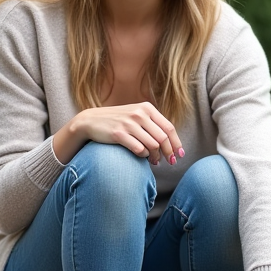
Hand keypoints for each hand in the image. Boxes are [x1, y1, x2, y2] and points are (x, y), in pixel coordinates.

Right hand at [53, 102, 183, 164]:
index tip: (179, 154)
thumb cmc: (118, 121)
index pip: (169, 128)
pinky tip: (142, 157)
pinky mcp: (119, 134)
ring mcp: (129, 123)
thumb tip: (171, 142)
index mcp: (147, 108)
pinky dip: (143, 156)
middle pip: (163, 138)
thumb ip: (153, 124)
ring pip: (153, 145)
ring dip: (156, 156)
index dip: (176, 143)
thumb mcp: (136, 116)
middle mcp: (139, 114)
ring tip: (154, 161)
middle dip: (168, 153)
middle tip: (169, 162)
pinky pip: (139, 149)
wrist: (91, 120)